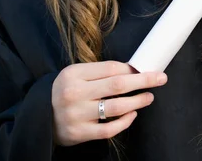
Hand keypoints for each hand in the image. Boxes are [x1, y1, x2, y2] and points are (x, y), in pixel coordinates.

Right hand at [52, 61, 166, 145]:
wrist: (40, 116)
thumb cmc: (65, 90)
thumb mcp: (76, 74)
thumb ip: (98, 72)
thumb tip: (131, 69)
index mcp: (74, 74)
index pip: (110, 68)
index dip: (131, 68)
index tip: (146, 67)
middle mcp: (74, 94)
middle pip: (117, 85)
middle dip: (143, 80)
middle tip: (161, 78)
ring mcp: (77, 115)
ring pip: (116, 107)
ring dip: (138, 101)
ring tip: (149, 96)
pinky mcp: (80, 134)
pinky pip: (108, 129)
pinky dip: (124, 122)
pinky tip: (133, 115)